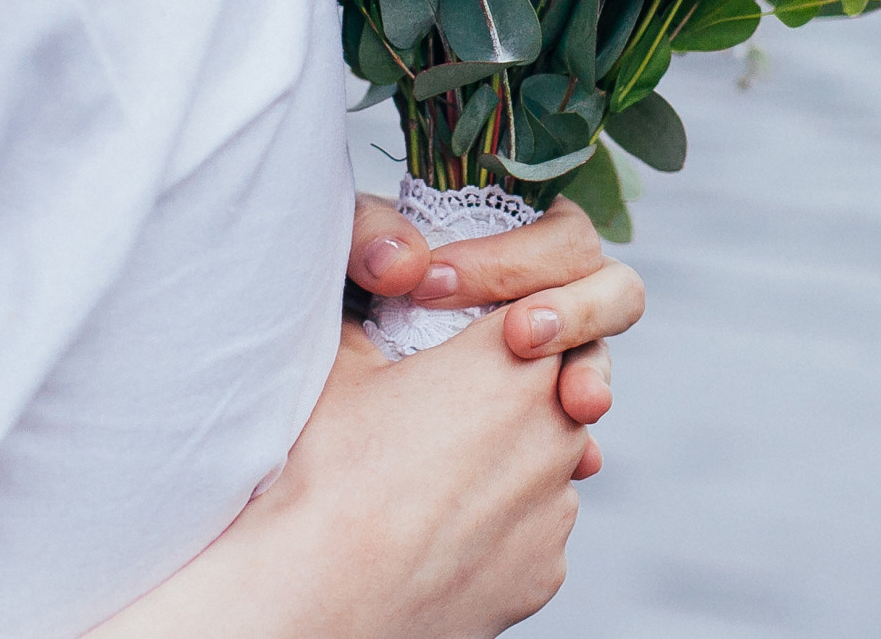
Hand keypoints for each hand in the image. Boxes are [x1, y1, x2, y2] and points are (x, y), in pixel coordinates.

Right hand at [88, 314, 586, 638]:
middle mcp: (557, 427)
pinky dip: (503, 525)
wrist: (321, 593)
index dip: (515, 317)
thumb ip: (380, 314)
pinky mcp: (547, 568)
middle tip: (455, 406)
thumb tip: (375, 288)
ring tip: (438, 476)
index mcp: (515, 358)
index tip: (478, 336)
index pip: (549, 309)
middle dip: (518, 389)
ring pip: (552, 462)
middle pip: (559, 385)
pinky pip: (536, 530)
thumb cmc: (326, 471)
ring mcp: (557, 504)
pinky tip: (444, 530)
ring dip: (513, 460)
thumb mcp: (341, 361)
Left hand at [348, 190, 642, 448]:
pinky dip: (578, 449)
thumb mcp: (346, 256)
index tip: (431, 285)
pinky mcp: (543, 425)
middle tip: (519, 338)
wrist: (329, 400)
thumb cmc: (348, 301)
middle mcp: (550, 298)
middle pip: (613, 289)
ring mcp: (555, 364)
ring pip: (601, 361)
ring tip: (576, 403)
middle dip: (576, 311)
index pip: (557, 234)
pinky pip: (579, 437)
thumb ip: (369, 237)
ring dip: (593, 376)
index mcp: (518, 239)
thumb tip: (402, 265)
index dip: (510, 259)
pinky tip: (574, 466)